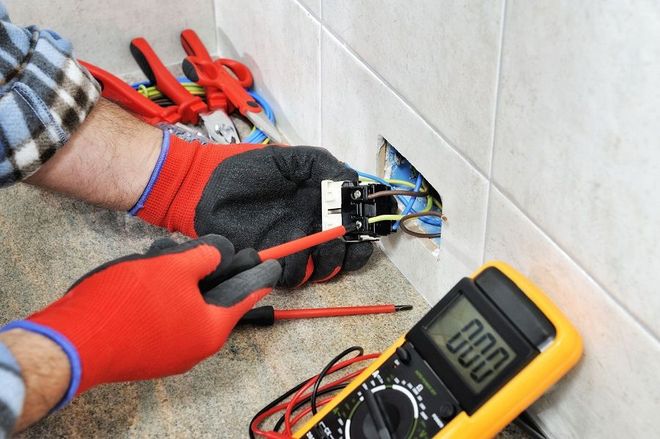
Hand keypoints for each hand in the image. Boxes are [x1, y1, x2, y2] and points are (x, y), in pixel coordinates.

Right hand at [2, 235, 280, 396]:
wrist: (73, 342)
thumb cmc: (130, 304)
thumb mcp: (174, 268)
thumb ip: (204, 257)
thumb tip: (219, 253)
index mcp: (211, 330)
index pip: (244, 297)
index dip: (258, 276)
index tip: (272, 267)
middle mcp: (194, 345)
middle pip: (214, 300)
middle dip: (218, 270)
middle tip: (231, 252)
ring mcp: (168, 349)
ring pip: (185, 303)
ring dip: (183, 276)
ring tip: (177, 250)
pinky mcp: (143, 346)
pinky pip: (164, 314)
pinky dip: (164, 290)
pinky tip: (153, 266)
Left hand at [136, 132, 373, 286]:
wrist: (208, 186)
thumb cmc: (249, 168)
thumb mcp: (292, 158)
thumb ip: (325, 167)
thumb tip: (353, 184)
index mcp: (323, 204)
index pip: (357, 226)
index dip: (365, 232)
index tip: (358, 228)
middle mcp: (314, 228)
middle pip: (347, 254)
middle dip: (346, 254)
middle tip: (334, 242)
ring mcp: (295, 246)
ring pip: (322, 269)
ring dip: (322, 265)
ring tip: (308, 249)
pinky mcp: (273, 260)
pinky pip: (292, 276)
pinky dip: (294, 271)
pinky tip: (285, 256)